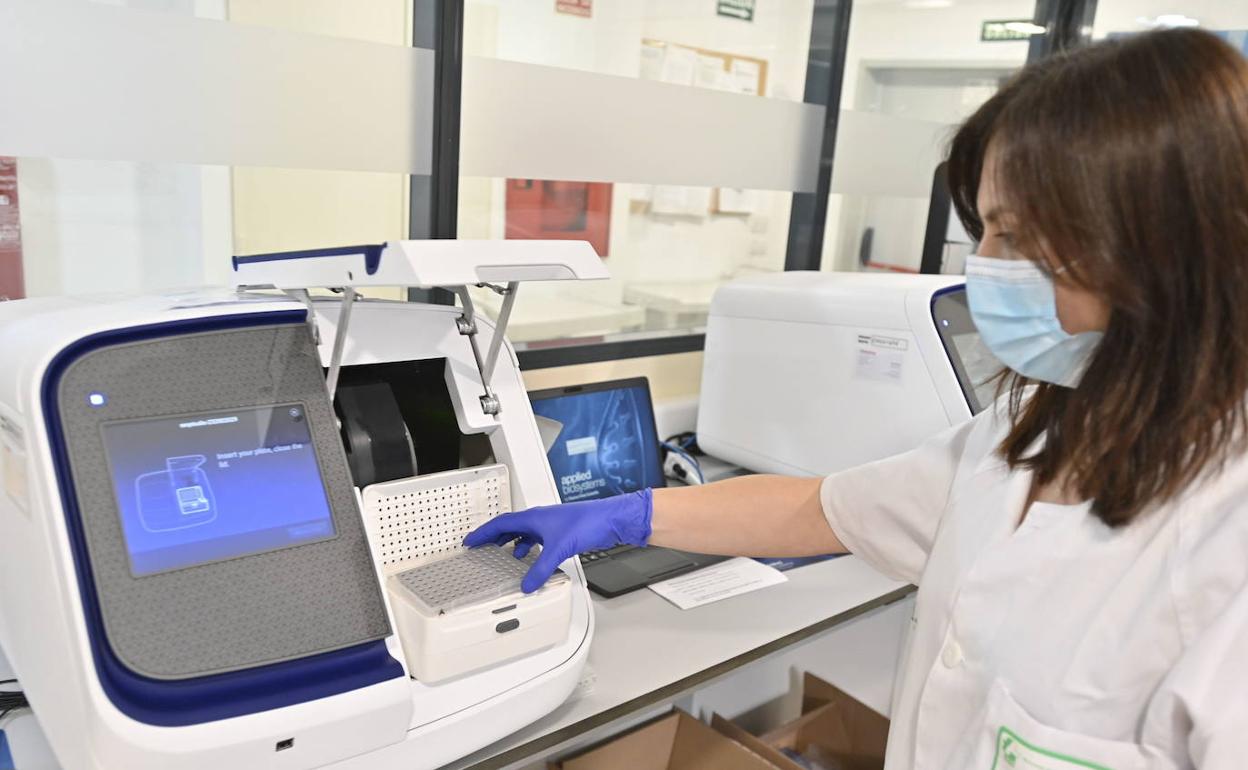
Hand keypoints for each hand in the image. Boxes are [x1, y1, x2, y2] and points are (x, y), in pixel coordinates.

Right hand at [463, 489, 653, 592]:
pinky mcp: (562, 533)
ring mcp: (551, 525)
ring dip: (511, 543)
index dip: (482, 533)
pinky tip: (532, 558)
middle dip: (493, 538)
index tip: (470, 541)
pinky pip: (537, 540)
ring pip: (523, 533)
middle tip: (481, 548)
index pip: (500, 523)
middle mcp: (540, 519)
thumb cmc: (588, 522)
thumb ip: (541, 569)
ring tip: (503, 555)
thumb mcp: (560, 549)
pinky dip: (530, 548)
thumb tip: (527, 585)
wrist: (610, 519)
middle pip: (509, 527)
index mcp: (534, 518)